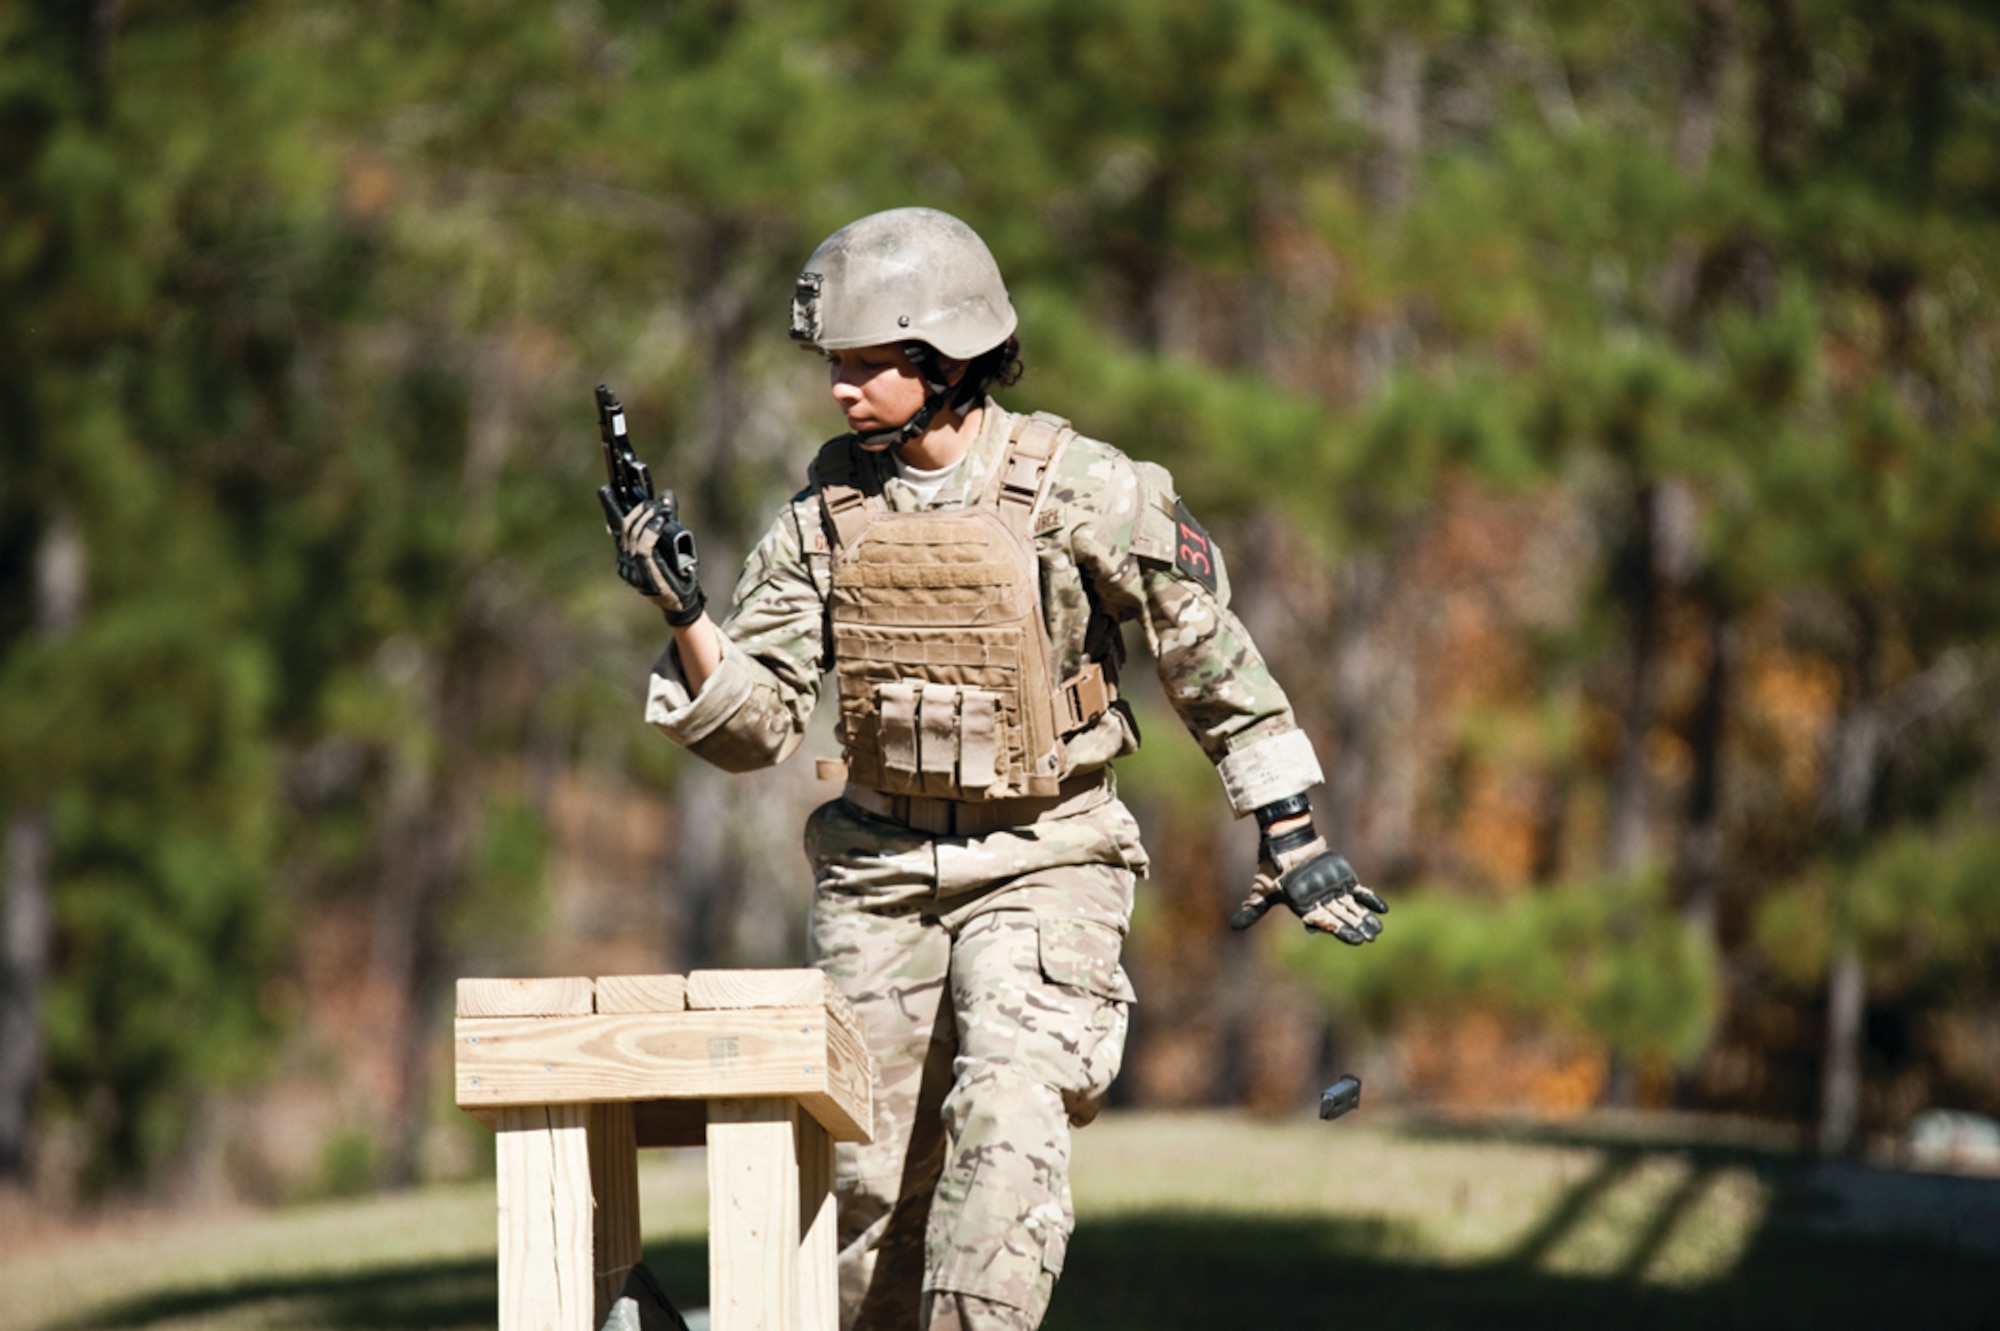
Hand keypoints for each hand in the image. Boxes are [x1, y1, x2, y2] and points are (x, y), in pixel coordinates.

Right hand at [615, 493, 705, 626]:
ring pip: (634, 534)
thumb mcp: (668, 543)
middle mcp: (624, 561)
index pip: (616, 528)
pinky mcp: (644, 572)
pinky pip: (644, 546)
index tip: (610, 490)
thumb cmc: (676, 574)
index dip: (612, 508)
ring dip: (648, 517)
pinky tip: (660, 521)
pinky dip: (652, 530)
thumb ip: (665, 520)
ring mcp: (631, 568)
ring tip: (661, 508)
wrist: (682, 602)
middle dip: (640, 510)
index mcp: (626, 555)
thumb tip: (667, 494)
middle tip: (654, 502)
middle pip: (625, 527)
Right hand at [1230, 829, 1387, 944]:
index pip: (1324, 922)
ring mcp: (1333, 892)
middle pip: (1341, 917)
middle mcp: (1321, 903)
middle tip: (1371, 937)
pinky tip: (1382, 909)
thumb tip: (1234, 926)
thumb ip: (1254, 909)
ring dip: (1364, 918)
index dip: (1339, 930)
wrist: (1286, 844)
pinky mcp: (1342, 880)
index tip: (1356, 940)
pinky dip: (1370, 899)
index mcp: (1304, 908)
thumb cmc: (1273, 868)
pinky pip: (1358, 892)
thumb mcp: (1263, 890)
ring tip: (1377, 930)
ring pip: (1351, 908)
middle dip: (1356, 927)